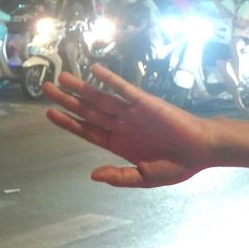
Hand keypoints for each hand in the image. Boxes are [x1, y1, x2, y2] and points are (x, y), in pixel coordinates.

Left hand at [43, 65, 212, 187]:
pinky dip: (109, 79)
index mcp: (119, 144)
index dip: (68, 122)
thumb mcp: (146, 178)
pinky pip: (124, 89)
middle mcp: (121, 126)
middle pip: (87, 111)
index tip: (49, 113)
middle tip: (45, 88)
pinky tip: (94, 69)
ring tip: (61, 77)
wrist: (203, 151)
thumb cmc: (178, 165)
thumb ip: (120, 177)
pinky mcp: (146, 102)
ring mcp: (132, 113)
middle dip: (66, 100)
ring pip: (101, 98)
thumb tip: (92, 175)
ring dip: (81, 88)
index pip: (87, 130)